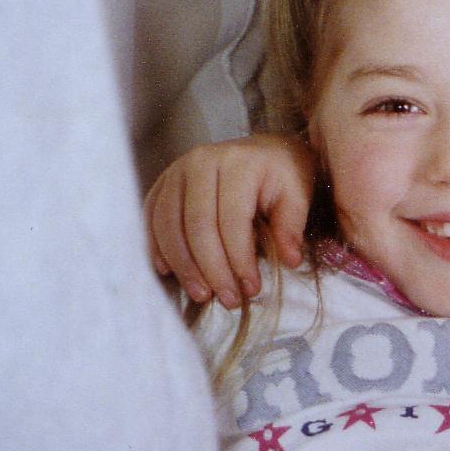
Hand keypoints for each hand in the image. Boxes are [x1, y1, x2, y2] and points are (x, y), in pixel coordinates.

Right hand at [145, 135, 315, 306]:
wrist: (264, 150)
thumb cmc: (282, 176)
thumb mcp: (298, 195)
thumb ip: (291, 227)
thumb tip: (289, 261)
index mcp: (238, 162)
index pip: (232, 221)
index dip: (240, 260)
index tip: (251, 289)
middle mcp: (201, 161)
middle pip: (197, 226)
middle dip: (211, 269)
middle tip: (227, 300)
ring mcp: (177, 170)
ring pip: (168, 224)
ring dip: (183, 265)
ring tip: (202, 294)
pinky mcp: (163, 182)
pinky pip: (151, 218)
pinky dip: (156, 247)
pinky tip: (169, 272)